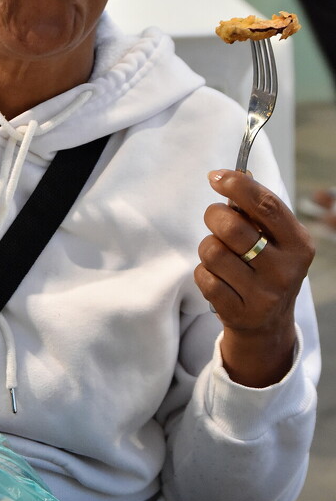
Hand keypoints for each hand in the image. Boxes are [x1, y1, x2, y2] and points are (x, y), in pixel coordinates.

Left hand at [194, 169, 314, 386]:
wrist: (268, 323)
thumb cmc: (266, 267)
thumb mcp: (275, 240)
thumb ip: (256, 211)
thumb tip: (230, 178)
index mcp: (298, 244)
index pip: (266, 205)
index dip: (238, 185)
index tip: (216, 177)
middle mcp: (285, 270)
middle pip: (232, 227)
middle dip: (214, 216)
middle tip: (215, 219)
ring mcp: (263, 294)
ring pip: (212, 251)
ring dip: (207, 247)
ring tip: (220, 254)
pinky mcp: (240, 313)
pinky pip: (204, 277)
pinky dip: (203, 272)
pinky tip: (218, 277)